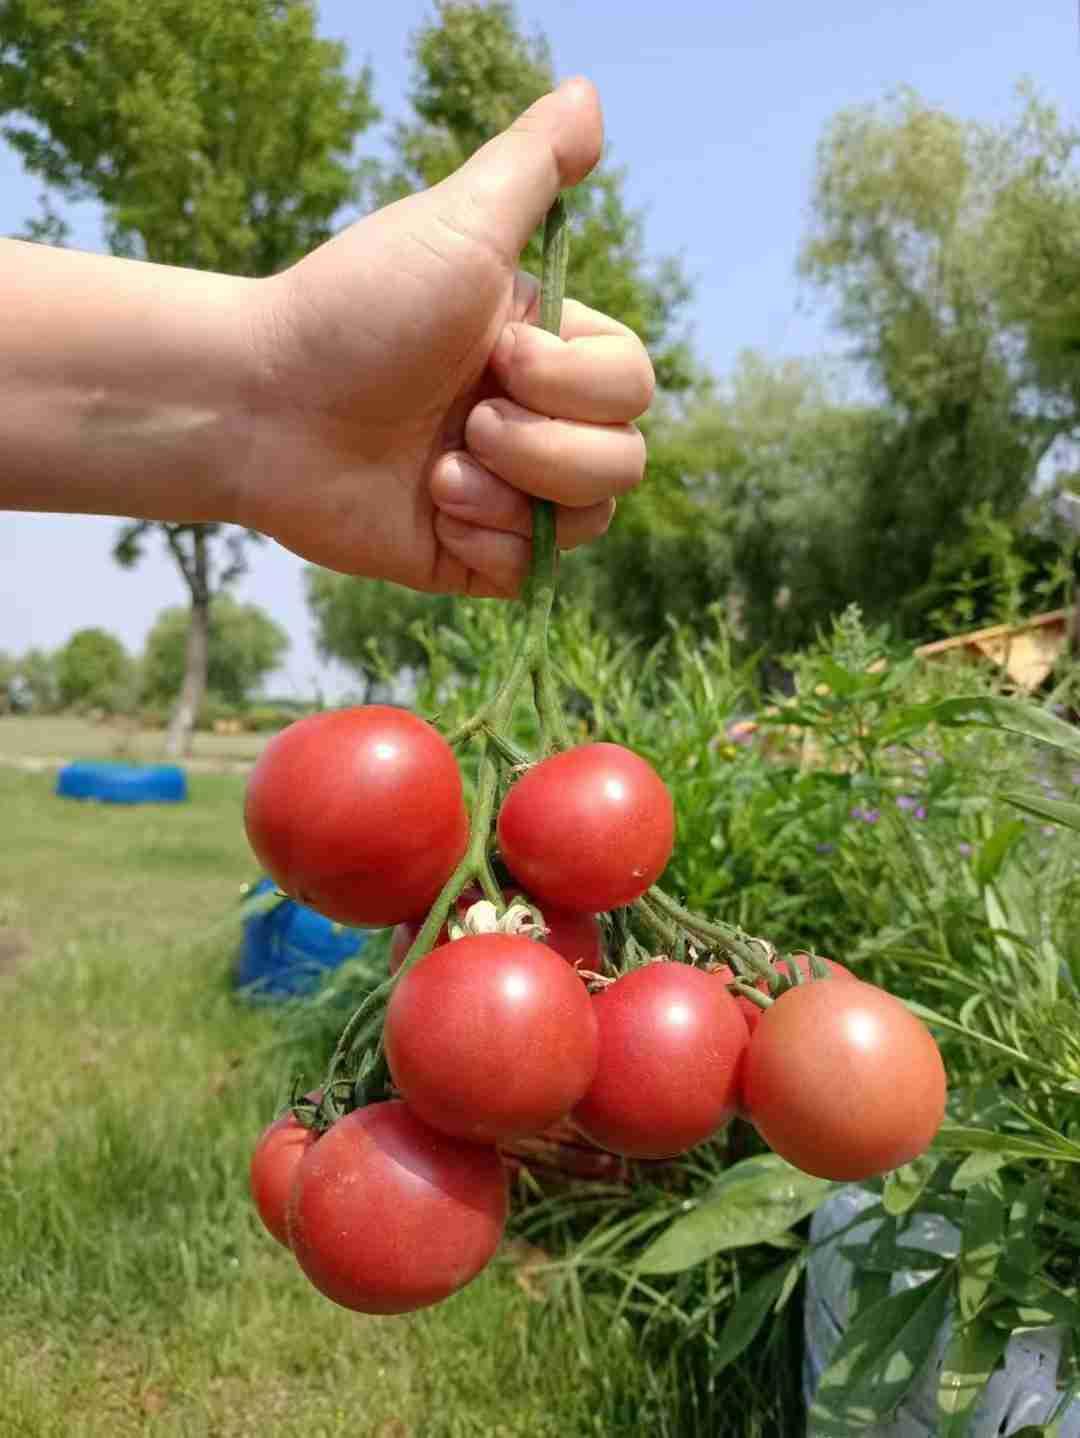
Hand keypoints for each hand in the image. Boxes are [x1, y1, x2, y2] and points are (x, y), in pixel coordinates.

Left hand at [240, 78, 653, 595]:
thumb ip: (533, 166)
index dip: (579, 384)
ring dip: (516, 493)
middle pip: (624, 461)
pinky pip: (531, 575)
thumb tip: (592, 93)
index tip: (496, 355)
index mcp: (544, 351)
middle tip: (467, 417)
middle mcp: (533, 422)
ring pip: (588, 522)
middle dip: (546, 446)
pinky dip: (488, 544)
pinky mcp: (469, 555)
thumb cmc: (355, 307)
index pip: (631, 386)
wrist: (262, 405)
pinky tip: (431, 509)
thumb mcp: (457, 224)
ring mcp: (504, 493)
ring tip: (441, 470)